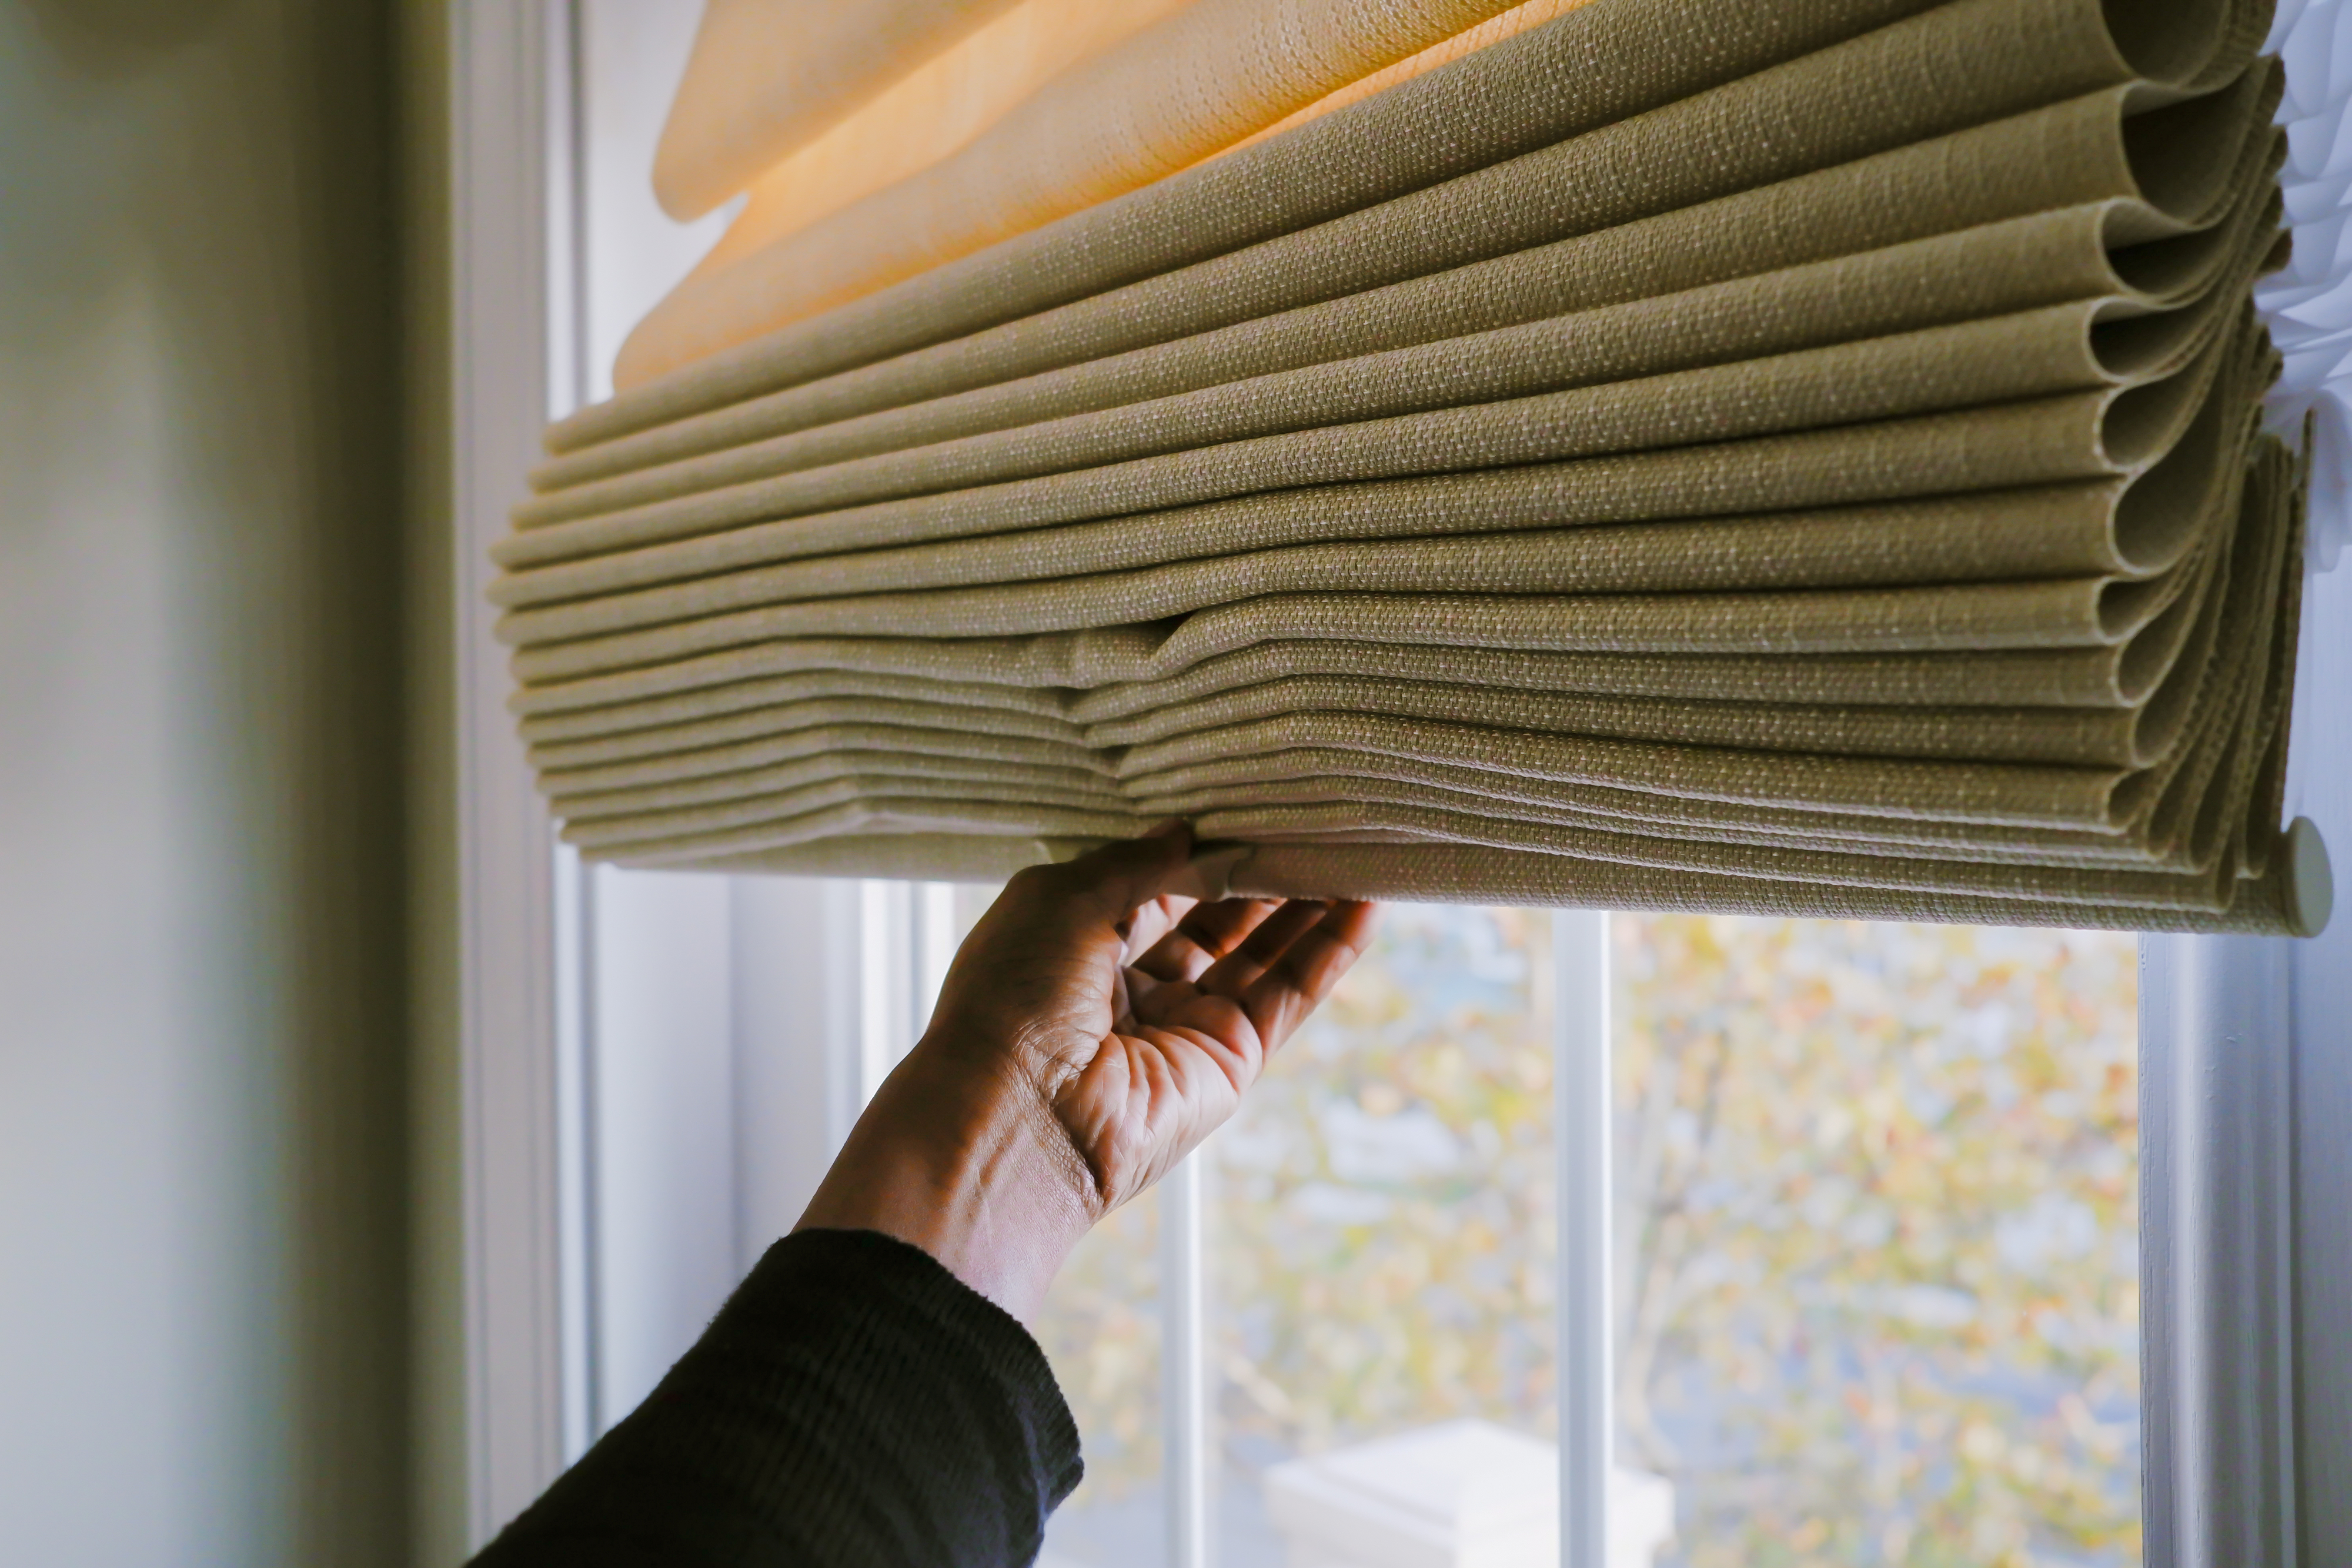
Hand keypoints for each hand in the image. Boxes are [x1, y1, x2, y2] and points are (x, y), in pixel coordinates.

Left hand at [795, 822, 1378, 1318]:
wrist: (1017, 1115)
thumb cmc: (1010, 1000)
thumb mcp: (1061, 899)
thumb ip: (1134, 863)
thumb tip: (1185, 831)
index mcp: (1077, 946)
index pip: (1156, 886)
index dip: (1203, 849)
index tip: (1250, 805)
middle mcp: (1131, 987)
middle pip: (1215, 918)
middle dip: (1262, 872)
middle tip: (1313, 820)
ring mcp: (1183, 1027)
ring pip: (1260, 954)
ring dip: (1308, 905)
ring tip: (1354, 848)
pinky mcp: (1227, 1063)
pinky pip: (1286, 998)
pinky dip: (1328, 953)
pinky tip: (1364, 906)